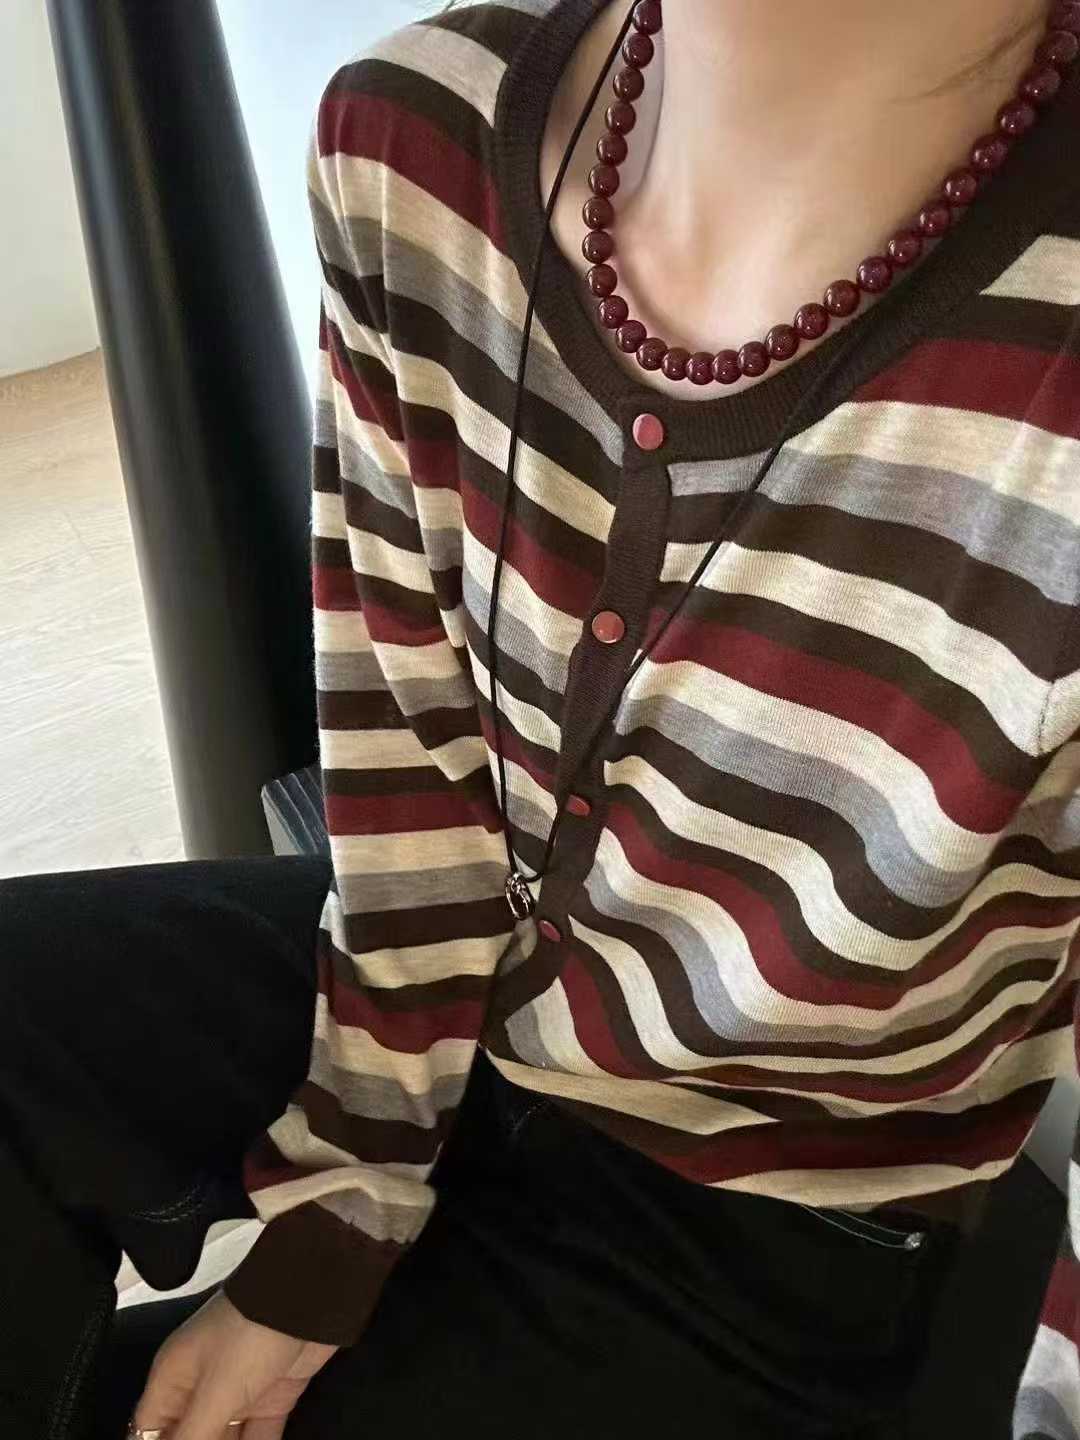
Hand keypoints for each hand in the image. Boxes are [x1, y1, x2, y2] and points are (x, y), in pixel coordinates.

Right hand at [132, 1290, 337, 1439]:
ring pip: (223, 1439)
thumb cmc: (250, 1331)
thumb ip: (192, 1437)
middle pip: (189, 1437)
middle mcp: (202, 1386)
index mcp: (174, 1378)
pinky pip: (257, 1436)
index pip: (148, 1431)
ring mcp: (238, 1391)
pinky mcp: (271, 1396)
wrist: (307, 1299)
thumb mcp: (215, 1392)